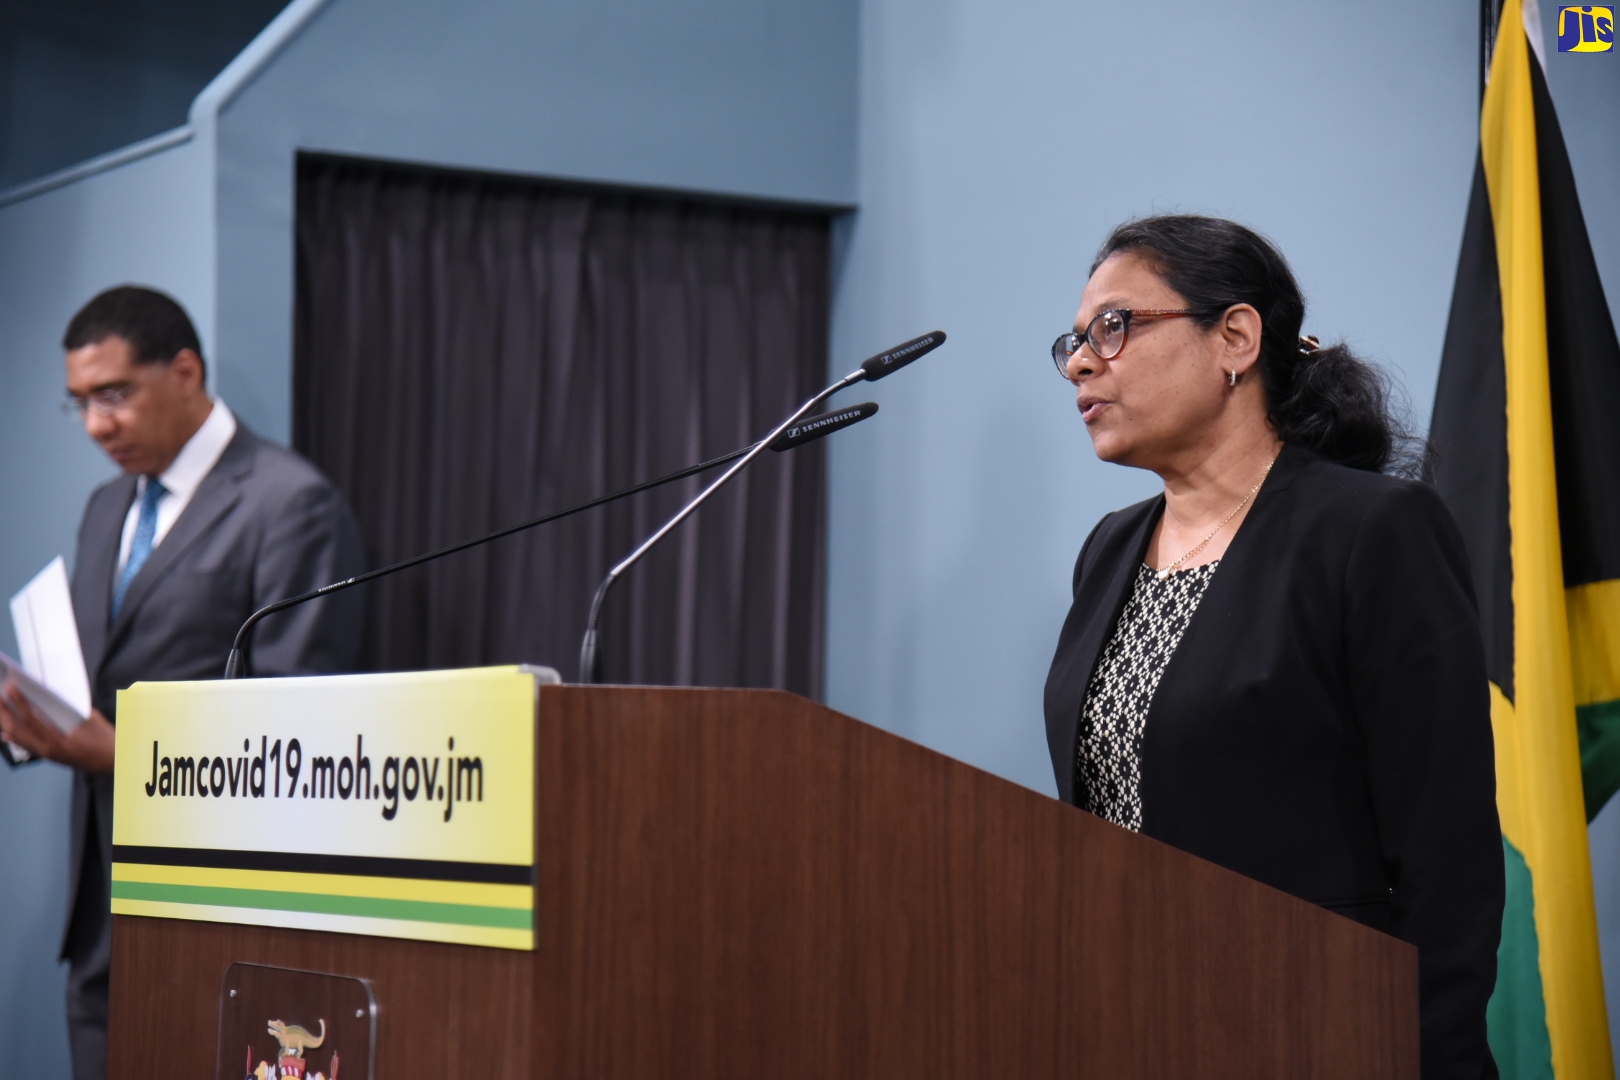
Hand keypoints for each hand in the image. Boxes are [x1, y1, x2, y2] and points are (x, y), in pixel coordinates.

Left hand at [0, 680, 114, 772]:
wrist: (112, 762)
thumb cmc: (104, 740)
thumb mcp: (89, 719)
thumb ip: (68, 709)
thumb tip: (52, 698)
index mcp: (58, 739)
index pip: (31, 718)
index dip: (18, 702)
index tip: (10, 688)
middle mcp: (48, 749)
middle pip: (17, 730)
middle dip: (4, 713)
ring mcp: (47, 754)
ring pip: (18, 739)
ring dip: (6, 723)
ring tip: (1, 710)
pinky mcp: (49, 756)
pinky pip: (25, 746)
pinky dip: (14, 737)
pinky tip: (7, 732)